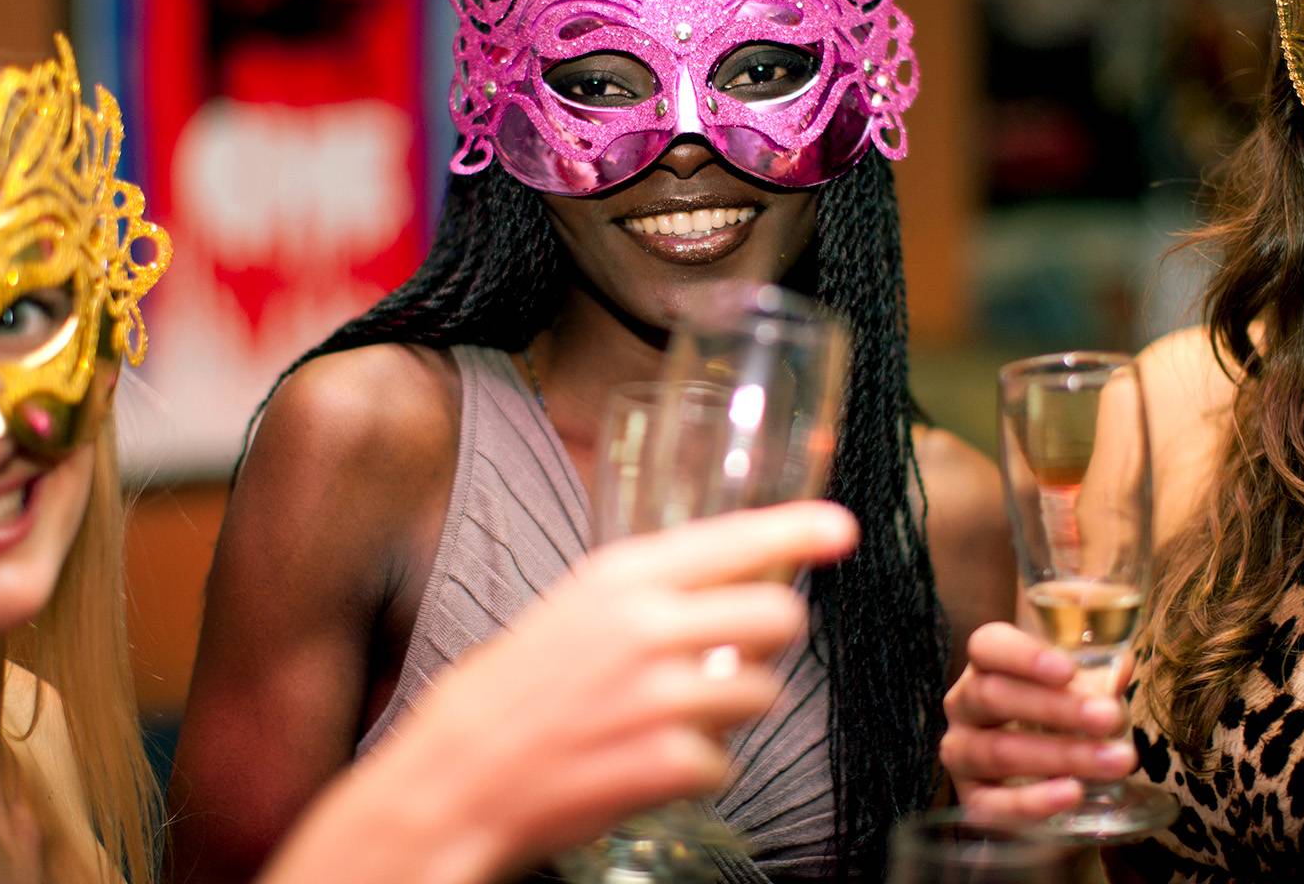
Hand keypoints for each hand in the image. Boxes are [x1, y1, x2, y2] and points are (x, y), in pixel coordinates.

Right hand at [261, 499, 858, 883]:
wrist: (461, 775)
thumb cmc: (516, 688)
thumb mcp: (577, 606)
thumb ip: (651, 588)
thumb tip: (735, 573)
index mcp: (622, 577)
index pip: (734, 538)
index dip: (799, 530)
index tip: (842, 528)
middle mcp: (648, 627)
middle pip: (777, 616)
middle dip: (773, 640)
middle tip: (737, 656)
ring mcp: (662, 696)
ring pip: (765, 694)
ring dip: (734, 712)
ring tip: (670, 717)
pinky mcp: (670, 762)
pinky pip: (728, 762)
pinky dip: (698, 769)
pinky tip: (646, 762)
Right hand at [939, 621, 1137, 819]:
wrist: (1044, 775)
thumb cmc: (1061, 715)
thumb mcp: (1080, 687)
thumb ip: (1099, 674)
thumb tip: (1120, 669)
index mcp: (986, 665)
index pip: (988, 646)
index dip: (1024, 656)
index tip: (1068, 670)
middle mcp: (964, 704)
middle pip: (992, 696)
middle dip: (1055, 708)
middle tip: (1108, 717)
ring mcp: (962, 751)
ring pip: (997, 751)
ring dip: (1059, 755)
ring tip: (1114, 761)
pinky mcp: (971, 798)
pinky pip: (991, 804)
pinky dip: (1031, 802)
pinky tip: (1072, 794)